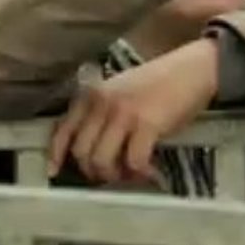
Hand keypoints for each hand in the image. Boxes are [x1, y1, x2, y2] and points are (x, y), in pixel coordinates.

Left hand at [49, 40, 218, 183]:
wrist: (191, 69)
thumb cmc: (157, 82)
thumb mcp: (119, 92)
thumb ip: (102, 114)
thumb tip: (93, 150)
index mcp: (92, 95)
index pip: (63, 128)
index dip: (56, 154)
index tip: (54, 173)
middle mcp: (101, 103)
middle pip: (81, 152)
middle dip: (94, 172)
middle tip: (113, 175)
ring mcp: (122, 113)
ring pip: (101, 161)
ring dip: (115, 175)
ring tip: (131, 173)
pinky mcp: (146, 124)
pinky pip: (133, 161)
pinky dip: (140, 173)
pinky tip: (150, 171)